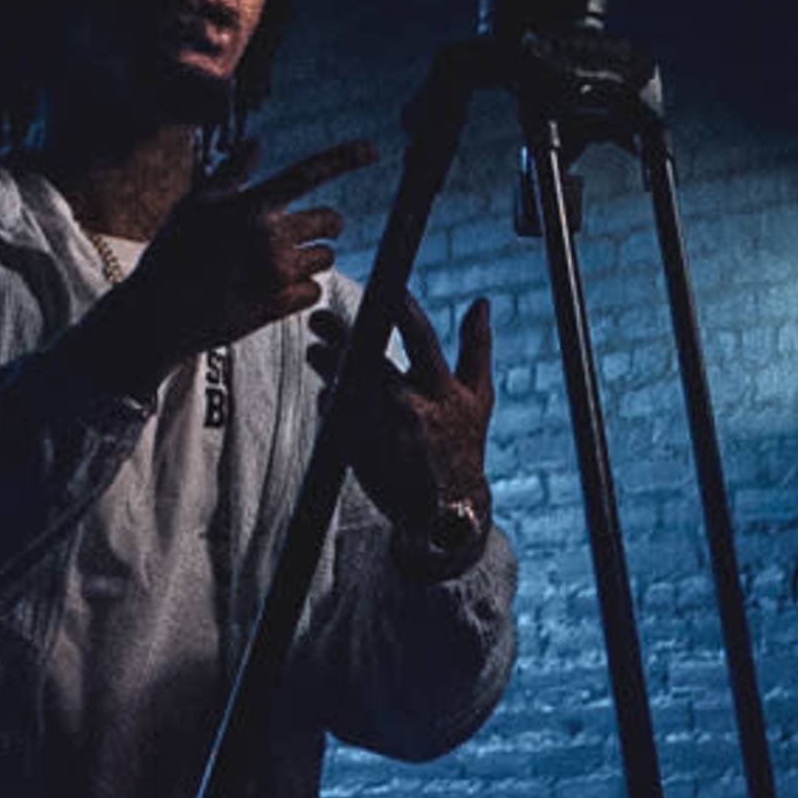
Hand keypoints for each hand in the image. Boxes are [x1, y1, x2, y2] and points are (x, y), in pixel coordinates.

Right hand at [94, 142, 374, 375]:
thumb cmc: (171, 254)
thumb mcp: (195, 204)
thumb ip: (232, 173)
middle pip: (330, 221)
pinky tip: (275, 288)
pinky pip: (315, 290)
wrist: (158, 313)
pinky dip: (302, 288)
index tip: (371, 150)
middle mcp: (270, 238)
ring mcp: (277, 274)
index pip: (307, 173)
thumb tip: (256, 144)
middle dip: (323, 224)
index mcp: (250, 207)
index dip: (344, 159)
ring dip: (311, 257)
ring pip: (325, 257)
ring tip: (277, 263)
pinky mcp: (280, 306)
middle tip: (299, 232)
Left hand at [324, 283, 496, 549]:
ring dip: (327, 366)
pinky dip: (330, 401)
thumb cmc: (463, 446)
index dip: (399, 308)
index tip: (381, 287)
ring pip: (345, 386)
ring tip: (315, 353)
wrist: (446, 511)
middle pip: (370, 359)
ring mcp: (382, 431)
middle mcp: (412, 408)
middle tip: (320, 320)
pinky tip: (328, 394)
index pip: (420, 338)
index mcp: (442, 390)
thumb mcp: (479, 398)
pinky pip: (335, 417)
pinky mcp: (359, 452)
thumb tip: (482, 302)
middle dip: (342, 335)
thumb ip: (478, 347)